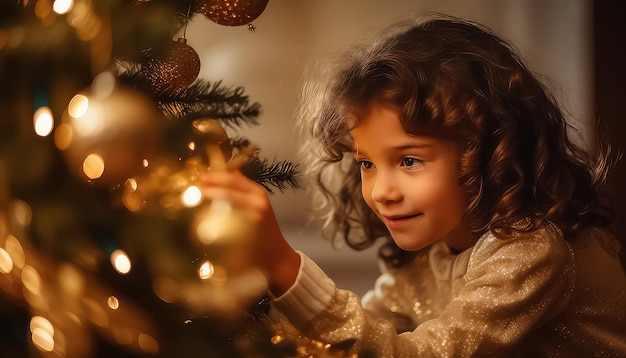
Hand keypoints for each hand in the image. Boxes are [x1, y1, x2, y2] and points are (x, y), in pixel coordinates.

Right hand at [200, 170, 299, 295]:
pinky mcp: (262, 196)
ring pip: (238, 179)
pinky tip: (218, 181)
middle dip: (213, 180)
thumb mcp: (234, 251)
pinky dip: (230, 180)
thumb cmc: (255, 257)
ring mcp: (262, 196)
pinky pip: (244, 182)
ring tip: (204, 179)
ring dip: (220, 178)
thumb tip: (197, 222)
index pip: (227, 194)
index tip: (194, 192)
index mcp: (253, 212)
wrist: (278, 258)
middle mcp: (258, 200)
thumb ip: (219, 234)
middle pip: (233, 182)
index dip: (210, 191)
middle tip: (197, 182)